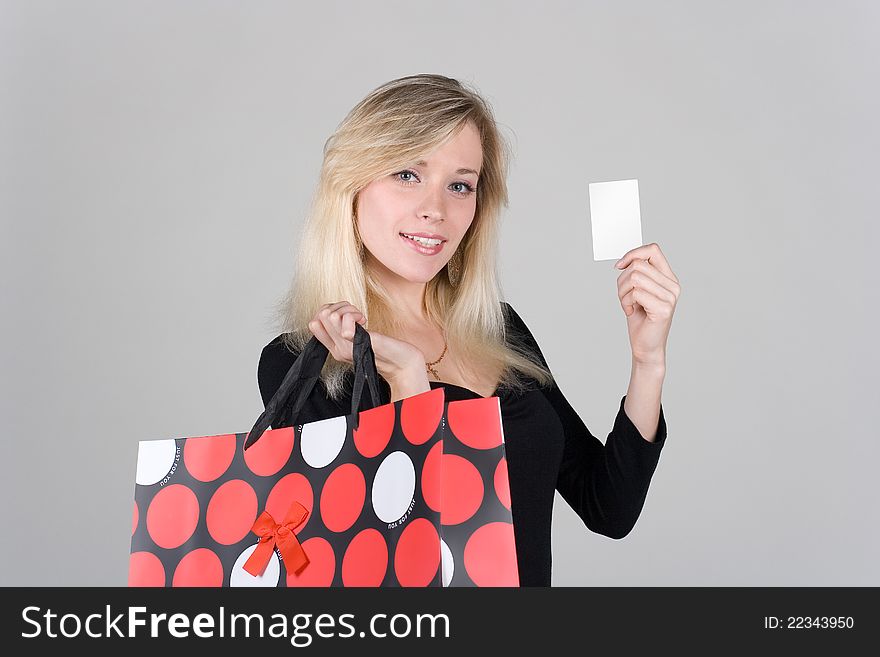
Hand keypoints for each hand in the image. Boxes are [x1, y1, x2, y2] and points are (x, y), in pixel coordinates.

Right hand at [308, 301, 425, 385]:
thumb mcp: (360, 339)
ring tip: (360, 318)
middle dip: (338, 307)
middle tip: (355, 315)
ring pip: (328, 314)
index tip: (347, 316)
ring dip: (346, 309)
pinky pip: (343, 320)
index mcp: (336, 349)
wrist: (404, 365)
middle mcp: (338, 350)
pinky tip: (364, 322)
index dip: (329, 311)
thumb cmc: (387, 349)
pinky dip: (353, 314)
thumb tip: (335, 312)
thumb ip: (345, 329)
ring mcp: (347, 347)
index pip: (314, 324)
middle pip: (320, 316)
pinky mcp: (358, 342)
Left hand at [614, 243, 680, 366]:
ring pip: (635, 278)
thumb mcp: (637, 290)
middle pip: (638, 264)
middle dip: (622, 280)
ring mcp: (670, 297)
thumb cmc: (640, 318)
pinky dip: (626, 302)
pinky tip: (630, 312)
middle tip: (623, 296)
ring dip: (622, 292)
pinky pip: (636, 293)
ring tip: (627, 305)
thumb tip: (625, 260)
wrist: (645, 346)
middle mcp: (673, 286)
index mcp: (668, 278)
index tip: (619, 266)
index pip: (653, 250)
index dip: (633, 253)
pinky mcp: (663, 309)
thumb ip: (637, 273)